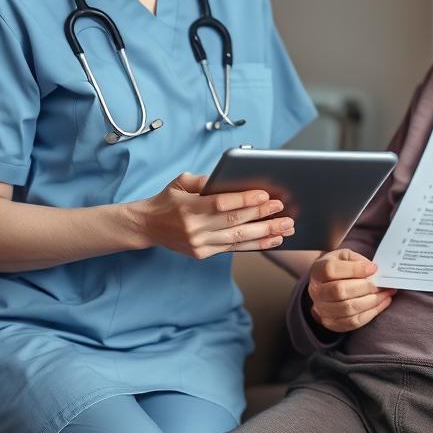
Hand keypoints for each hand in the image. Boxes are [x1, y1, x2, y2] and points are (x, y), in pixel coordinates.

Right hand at [135, 172, 293, 258]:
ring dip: (265, 233)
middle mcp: (194, 229)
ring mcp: (199, 244)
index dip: (245, 200)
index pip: (221, 204)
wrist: (147, 226)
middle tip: (283, 210)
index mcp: (188, 208)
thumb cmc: (167, 200)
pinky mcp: (203, 254)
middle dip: (262, 216)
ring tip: (286, 227)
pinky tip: (272, 239)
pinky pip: (234, 248)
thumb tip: (232, 178)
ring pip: (238, 238)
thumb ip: (205, 180)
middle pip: (235, 222)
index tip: (266, 194)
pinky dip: (255, 244)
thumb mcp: (181, 182)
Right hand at [307, 248, 394, 332]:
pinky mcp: (332, 323)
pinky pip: (353, 322)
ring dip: (372, 301)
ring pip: (348, 309)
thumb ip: (356, 260)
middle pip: (340, 291)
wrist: (327, 286)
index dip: (354, 269)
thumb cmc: (339, 269)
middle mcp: (316, 291)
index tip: (373, 268)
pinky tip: (382, 303)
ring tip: (386, 293)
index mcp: (318, 271)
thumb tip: (372, 270)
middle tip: (382, 283)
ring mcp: (322, 309)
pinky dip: (371, 313)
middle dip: (366, 287)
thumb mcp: (344, 256)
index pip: (331, 270)